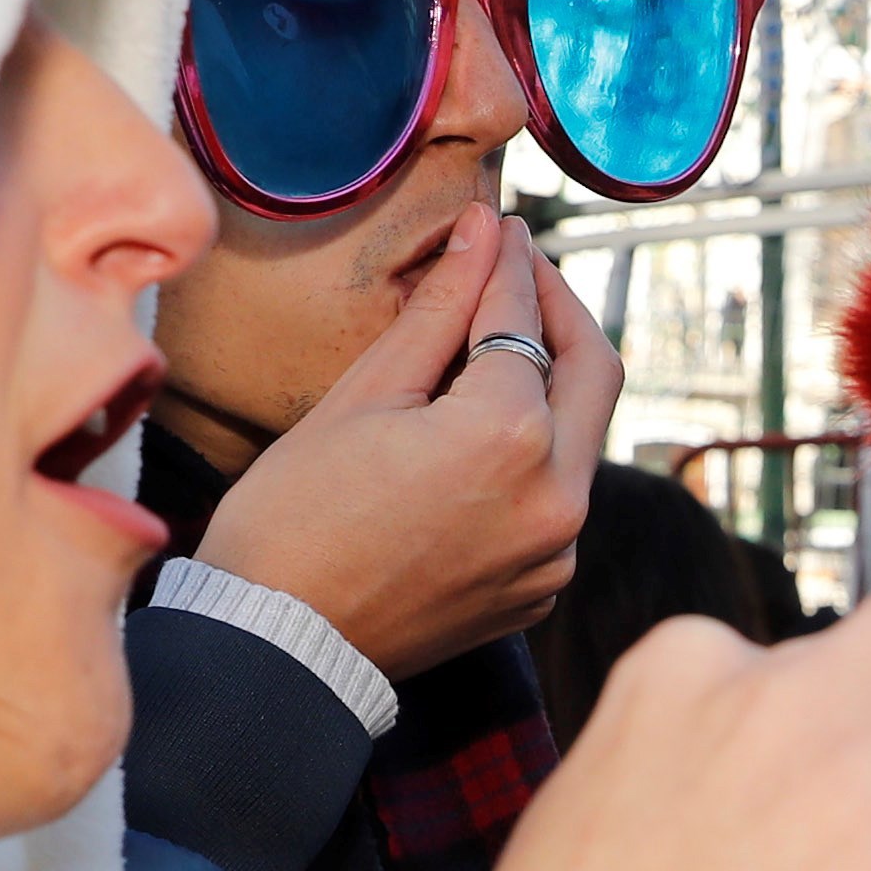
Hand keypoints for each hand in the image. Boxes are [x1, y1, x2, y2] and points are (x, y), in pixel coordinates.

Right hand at [196, 207, 624, 678]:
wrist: (278, 644)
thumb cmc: (295, 515)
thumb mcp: (364, 395)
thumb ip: (441, 309)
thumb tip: (483, 232)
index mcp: (510, 436)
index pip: (523, 319)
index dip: (509, 263)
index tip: (498, 226)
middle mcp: (557, 498)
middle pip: (593, 371)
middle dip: (559, 311)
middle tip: (520, 271)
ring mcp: (556, 552)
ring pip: (580, 440)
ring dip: (549, 386)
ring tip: (492, 347)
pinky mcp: (542, 589)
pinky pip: (558, 500)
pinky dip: (532, 457)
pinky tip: (479, 437)